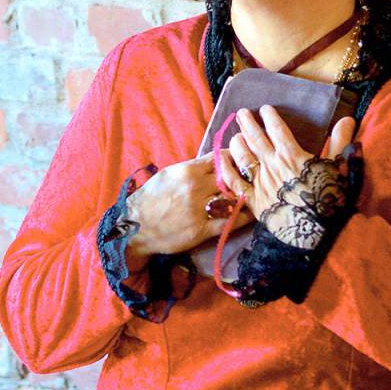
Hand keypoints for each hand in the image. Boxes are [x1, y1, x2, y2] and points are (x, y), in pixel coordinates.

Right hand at [124, 153, 254, 267]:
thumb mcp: (169, 175)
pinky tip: (250, 214)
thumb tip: (214, 161)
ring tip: (256, 194)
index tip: (243, 159)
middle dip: (243, 177)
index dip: (235, 158)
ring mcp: (199, 210)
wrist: (134, 226)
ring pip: (232, 199)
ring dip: (245, 197)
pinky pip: (228, 222)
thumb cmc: (150, 198)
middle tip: (255, 177)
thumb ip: (192, 168)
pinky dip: (242, 217)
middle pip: (231, 178)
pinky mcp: (201, 230)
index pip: (221, 159)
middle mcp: (196, 188)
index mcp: (188, 171)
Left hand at [216, 106, 357, 246]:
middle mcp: (273, 165)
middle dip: (248, 124)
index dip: (271, 118)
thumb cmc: (328, 200)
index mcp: (292, 156)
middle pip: (256, 139)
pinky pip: (235, 183)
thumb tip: (348, 119)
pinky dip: (227, 170)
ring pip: (243, 157)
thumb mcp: (337, 168)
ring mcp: (260, 183)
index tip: (265, 109)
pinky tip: (223, 162)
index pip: (278, 130)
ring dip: (238, 143)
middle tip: (242, 113)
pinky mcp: (252, 200)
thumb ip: (340, 142)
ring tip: (236, 135)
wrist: (314, 232)